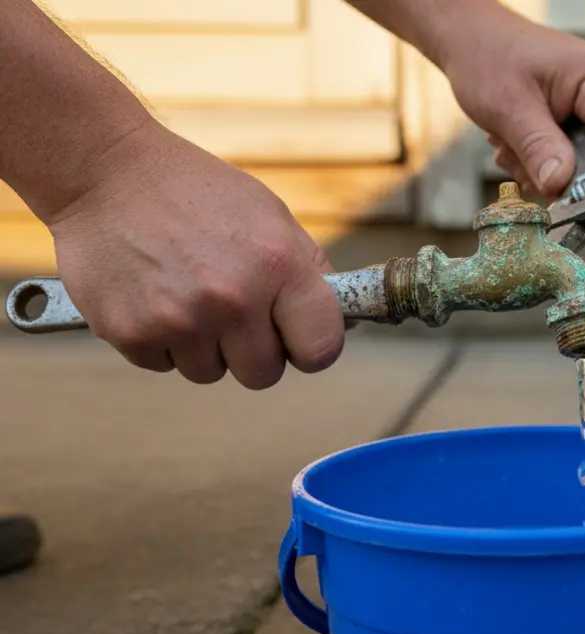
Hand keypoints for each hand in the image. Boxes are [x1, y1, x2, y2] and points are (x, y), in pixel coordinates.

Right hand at [45, 122, 346, 389]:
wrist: (105, 171)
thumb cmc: (198, 193)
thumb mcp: (271, 218)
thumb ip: (309, 274)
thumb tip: (343, 326)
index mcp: (278, 265)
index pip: (321, 349)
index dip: (311, 348)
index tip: (297, 337)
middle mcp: (232, 298)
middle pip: (264, 374)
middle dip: (253, 350)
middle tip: (233, 311)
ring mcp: (179, 319)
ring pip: (210, 373)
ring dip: (203, 346)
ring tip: (187, 292)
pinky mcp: (131, 333)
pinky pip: (164, 365)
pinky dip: (160, 340)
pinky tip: (153, 294)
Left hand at [441, 3, 584, 196]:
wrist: (474, 38)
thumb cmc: (489, 57)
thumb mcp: (507, 106)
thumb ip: (538, 147)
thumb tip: (560, 186)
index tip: (560, 194)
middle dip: (561, 174)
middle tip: (518, 158)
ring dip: (546, 167)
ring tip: (512, 144)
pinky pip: (577, 155)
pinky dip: (545, 158)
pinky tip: (520, 141)